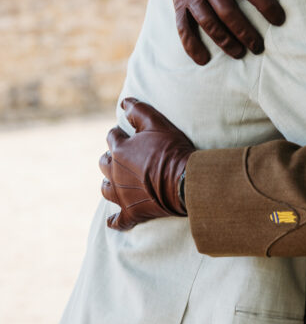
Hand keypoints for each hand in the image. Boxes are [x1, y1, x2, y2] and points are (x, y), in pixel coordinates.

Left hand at [100, 98, 194, 230]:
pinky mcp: (131, 213)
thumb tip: (123, 102)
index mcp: (119, 150)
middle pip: (104, 162)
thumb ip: (138, 110)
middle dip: (111, 157)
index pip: (113, 137)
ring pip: (106, 188)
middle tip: (122, 156)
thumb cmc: (171, 150)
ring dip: (108, 183)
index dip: (120, 134)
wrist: (183, 182)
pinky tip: (113, 221)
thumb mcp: (157, 123)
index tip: (127, 134)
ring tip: (115, 181)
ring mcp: (121, 195)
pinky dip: (115, 221)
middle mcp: (114, 173)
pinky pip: (118, 220)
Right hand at [157, 0, 296, 64]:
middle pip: (228, 11)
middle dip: (245, 32)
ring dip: (224, 41)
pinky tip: (204, 60)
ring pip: (208, 22)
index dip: (265, 5)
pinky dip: (191, 45)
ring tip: (240, 53)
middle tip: (259, 47)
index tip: (280, 20)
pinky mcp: (179, 4)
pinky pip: (183, 27)